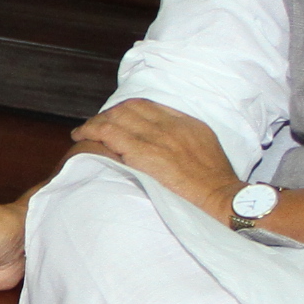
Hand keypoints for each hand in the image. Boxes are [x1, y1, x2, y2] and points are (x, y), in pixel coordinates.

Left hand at [69, 100, 241, 219]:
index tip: (116, 119)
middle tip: (96, 126)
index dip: (126, 111)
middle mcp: (170, 125)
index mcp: (186, 123)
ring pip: (116, 117)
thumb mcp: (205, 149)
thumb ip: (184, 140)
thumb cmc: (216, 183)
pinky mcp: (145, 153)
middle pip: (129, 108)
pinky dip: (92, 131)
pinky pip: (110, 133)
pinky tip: (80, 136)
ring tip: (84, 131)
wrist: (222, 196)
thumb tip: (168, 145)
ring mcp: (157, 137)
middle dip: (109, 115)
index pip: (148, 107)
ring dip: (96, 122)